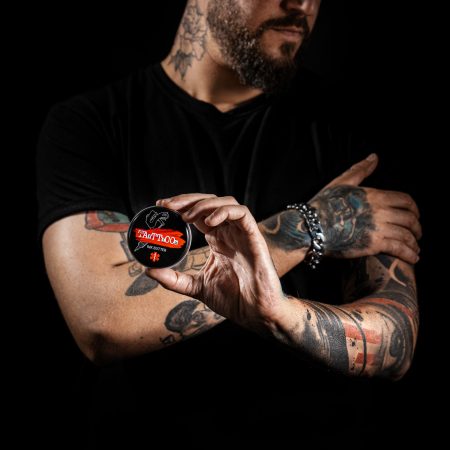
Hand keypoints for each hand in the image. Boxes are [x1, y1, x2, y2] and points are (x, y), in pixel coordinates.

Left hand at [147, 195, 283, 328]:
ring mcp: (241, 233)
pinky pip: (242, 214)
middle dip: (187, 200)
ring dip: (204, 204)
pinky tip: (209, 220)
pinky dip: (224, 211)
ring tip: (187, 216)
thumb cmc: (232, 299)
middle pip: (209, 202)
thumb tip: (149, 270)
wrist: (254, 312)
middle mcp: (229, 232)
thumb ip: (174, 279)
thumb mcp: (195, 287)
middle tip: (167, 205)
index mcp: (217, 240)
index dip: (181, 205)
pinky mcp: (254, 237)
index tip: (161, 206)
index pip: (198, 213)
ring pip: (226, 202)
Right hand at [311, 154, 421, 263]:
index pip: (405, 200)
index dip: (414, 209)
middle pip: (410, 218)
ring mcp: (378, 227)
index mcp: (375, 195)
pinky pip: (400, 248)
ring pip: (407, 234)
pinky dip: (410, 253)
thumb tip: (374, 157)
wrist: (311, 226)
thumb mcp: (341, 182)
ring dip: (414, 242)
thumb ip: (360, 170)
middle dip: (417, 227)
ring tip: (415, 249)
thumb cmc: (323, 204)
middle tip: (416, 234)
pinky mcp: (374, 244)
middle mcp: (381, 211)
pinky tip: (413, 258)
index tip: (414, 215)